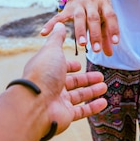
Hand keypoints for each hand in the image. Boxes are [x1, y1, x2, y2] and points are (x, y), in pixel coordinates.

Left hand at [24, 22, 107, 137]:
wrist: (35, 105)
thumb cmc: (43, 74)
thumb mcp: (52, 51)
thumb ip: (57, 39)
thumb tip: (59, 25)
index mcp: (47, 71)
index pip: (60, 68)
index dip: (70, 66)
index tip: (79, 65)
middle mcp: (51, 86)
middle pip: (72, 82)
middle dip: (86, 79)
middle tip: (100, 76)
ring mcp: (58, 102)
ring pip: (78, 96)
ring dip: (92, 91)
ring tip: (104, 86)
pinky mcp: (65, 115)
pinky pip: (82, 111)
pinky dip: (93, 107)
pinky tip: (104, 102)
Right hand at [40, 0, 119, 55]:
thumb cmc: (97, 10)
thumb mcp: (104, 19)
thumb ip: (106, 36)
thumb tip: (109, 54)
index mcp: (103, 3)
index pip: (110, 16)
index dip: (113, 29)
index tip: (115, 43)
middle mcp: (91, 2)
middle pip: (93, 18)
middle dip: (95, 34)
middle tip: (96, 49)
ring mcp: (78, 4)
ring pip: (79, 18)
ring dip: (80, 31)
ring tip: (82, 44)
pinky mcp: (66, 8)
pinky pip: (58, 17)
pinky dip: (50, 24)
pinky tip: (44, 33)